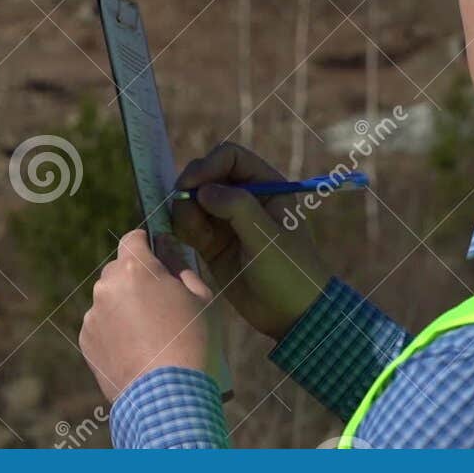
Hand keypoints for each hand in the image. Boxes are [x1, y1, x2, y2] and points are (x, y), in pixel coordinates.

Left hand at [79, 230, 212, 401]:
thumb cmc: (193, 342)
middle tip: (161, 303)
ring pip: (109, 299)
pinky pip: (102, 325)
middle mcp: (107, 286)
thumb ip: (182, 266)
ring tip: (150, 335)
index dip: (147, 244)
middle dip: (136, 278)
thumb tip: (170, 249)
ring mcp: (93, 315)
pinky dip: (115, 331)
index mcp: (135, 268)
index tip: (158, 256)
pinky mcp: (87, 341)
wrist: (168, 397)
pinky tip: (137, 350)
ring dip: (124, 306)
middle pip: (119, 269)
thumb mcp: (203, 297)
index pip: (134, 238)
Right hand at [172, 143, 331, 340]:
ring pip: (193, 199)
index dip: (208, 165)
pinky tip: (189, 241)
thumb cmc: (290, 273)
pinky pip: (189, 224)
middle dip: (191, 187)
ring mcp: (227, 220)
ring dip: (184, 210)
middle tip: (182, 207)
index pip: (230, 157)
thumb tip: (204, 190)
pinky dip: (182, 227)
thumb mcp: (268, 238)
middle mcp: (245, 198)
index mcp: (267, 186)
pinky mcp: (212, 242)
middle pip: (206, 174)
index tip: (192, 185)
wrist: (291, 315)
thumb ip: (238, 208)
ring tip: (193, 233)